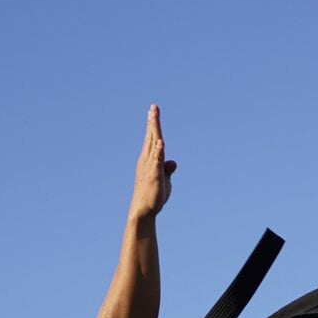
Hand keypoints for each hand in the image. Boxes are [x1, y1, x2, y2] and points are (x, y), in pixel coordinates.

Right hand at [130, 104, 175, 218]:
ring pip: (153, 145)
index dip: (153, 125)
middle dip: (153, 122)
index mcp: (149, 159)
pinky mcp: (154, 176)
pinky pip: (157, 162)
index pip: (152, 139)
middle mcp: (147, 160)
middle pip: (151, 137)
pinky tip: (162, 142)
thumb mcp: (163, 180)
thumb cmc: (153, 196)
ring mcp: (149, 167)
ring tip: (154, 116)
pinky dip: (159, 152)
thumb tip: (173, 162)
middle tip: (154, 107)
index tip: (153, 111)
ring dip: (154, 131)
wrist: (144, 210)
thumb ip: (167, 169)